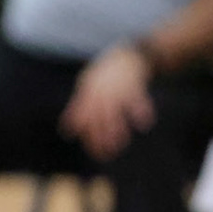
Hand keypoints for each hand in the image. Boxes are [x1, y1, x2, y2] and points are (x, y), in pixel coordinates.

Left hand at [59, 44, 155, 161]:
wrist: (124, 56)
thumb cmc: (102, 77)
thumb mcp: (86, 89)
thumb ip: (78, 109)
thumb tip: (67, 131)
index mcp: (89, 96)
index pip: (85, 119)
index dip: (89, 137)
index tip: (96, 154)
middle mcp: (100, 93)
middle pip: (98, 117)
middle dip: (101, 137)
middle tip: (106, 155)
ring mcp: (116, 89)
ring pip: (115, 110)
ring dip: (117, 127)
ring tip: (120, 145)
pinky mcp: (132, 84)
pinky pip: (137, 98)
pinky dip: (141, 110)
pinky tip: (145, 123)